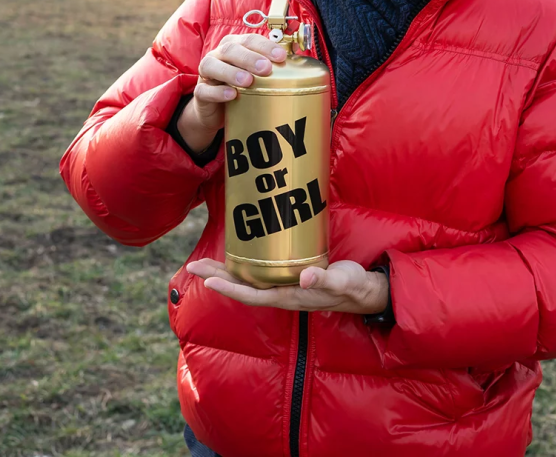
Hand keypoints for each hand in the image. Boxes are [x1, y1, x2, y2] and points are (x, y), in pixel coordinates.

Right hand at [177, 33, 287, 151]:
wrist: (216, 109)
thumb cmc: (242, 87)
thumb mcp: (257, 75)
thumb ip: (272, 66)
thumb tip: (301, 63)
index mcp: (235, 46)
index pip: (250, 40)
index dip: (265, 46)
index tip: (281, 57)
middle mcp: (219, 55)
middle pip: (231, 49)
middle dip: (250, 57)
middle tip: (266, 68)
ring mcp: (207, 73)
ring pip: (213, 65)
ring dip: (232, 72)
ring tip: (248, 81)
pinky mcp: (200, 92)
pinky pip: (205, 90)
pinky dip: (218, 92)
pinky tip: (232, 95)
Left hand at [185, 258, 389, 314]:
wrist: (363, 291)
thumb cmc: (352, 286)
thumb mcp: (341, 281)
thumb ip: (324, 280)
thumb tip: (304, 278)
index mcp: (289, 296)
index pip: (252, 294)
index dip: (230, 287)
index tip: (207, 281)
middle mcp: (282, 294)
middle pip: (243, 288)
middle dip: (217, 277)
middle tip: (193, 265)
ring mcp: (284, 288)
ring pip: (248, 281)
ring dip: (225, 272)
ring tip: (204, 263)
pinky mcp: (289, 279)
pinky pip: (259, 275)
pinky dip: (243, 268)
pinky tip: (236, 259)